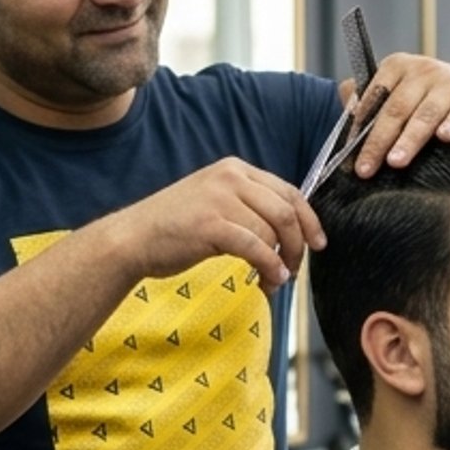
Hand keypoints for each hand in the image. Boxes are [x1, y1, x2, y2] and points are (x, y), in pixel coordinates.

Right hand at [127, 158, 324, 288]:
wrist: (132, 238)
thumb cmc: (174, 227)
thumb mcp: (214, 202)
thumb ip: (248, 205)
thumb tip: (288, 229)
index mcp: (235, 169)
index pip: (289, 191)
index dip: (310, 220)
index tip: (318, 243)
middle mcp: (230, 177)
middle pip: (287, 211)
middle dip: (298, 244)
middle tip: (295, 268)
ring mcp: (220, 199)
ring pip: (274, 231)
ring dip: (282, 261)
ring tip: (275, 280)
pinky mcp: (211, 225)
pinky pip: (256, 248)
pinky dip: (269, 267)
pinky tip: (268, 280)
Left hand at [344, 55, 449, 178]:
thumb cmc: (426, 99)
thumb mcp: (397, 91)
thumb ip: (369, 98)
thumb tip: (348, 109)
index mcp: (398, 66)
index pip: (374, 95)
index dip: (360, 125)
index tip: (348, 152)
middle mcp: (424, 70)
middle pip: (397, 108)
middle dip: (378, 140)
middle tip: (365, 168)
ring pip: (426, 114)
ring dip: (409, 139)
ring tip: (395, 162)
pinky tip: (445, 137)